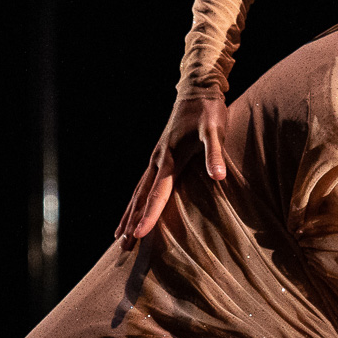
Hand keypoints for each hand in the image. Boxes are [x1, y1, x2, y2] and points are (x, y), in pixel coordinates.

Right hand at [116, 90, 227, 248]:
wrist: (197, 90)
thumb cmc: (209, 111)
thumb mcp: (215, 130)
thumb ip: (215, 154)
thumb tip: (219, 177)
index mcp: (169, 158)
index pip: (157, 193)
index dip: (148, 216)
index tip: (139, 235)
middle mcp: (157, 161)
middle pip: (140, 198)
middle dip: (131, 223)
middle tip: (123, 247)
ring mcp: (156, 159)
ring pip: (138, 192)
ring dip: (128, 215)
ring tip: (119, 238)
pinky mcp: (159, 158)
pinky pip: (143, 185)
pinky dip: (135, 202)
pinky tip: (131, 212)